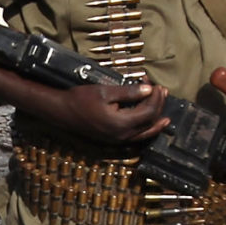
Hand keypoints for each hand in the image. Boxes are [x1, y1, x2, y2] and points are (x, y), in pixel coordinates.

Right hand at [40, 81, 168, 144]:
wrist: (62, 112)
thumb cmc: (81, 99)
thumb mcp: (106, 92)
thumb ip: (129, 92)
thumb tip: (148, 89)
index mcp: (121, 124)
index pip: (148, 112)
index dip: (155, 98)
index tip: (156, 85)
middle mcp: (122, 136)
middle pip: (149, 123)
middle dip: (158, 106)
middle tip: (162, 91)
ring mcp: (118, 140)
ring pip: (145, 133)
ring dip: (155, 120)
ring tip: (163, 109)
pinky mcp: (114, 139)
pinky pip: (136, 136)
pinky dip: (146, 128)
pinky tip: (150, 121)